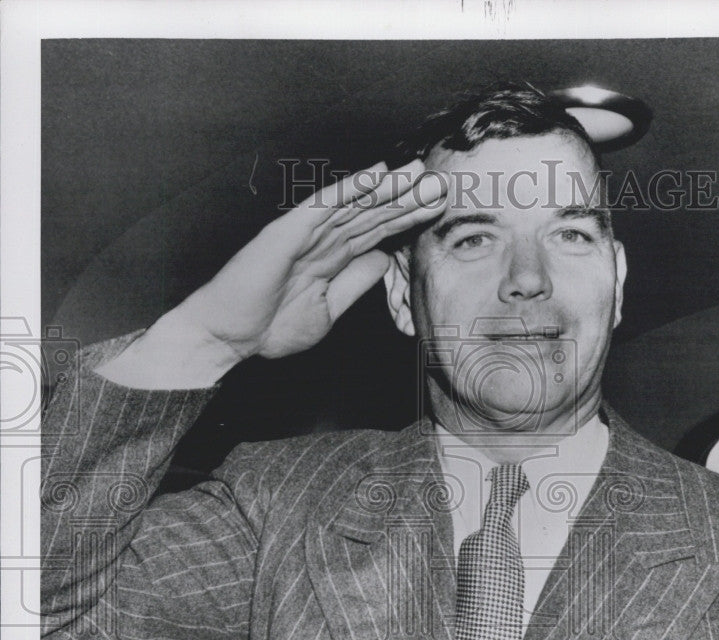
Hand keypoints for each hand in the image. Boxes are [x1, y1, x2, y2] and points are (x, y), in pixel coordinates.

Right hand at [175, 159, 447, 361]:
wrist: (227, 337)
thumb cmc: (268, 327)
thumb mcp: (327, 310)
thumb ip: (354, 283)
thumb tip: (384, 259)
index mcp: (330, 258)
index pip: (376, 231)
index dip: (407, 218)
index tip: (439, 208)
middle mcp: (321, 240)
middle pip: (371, 212)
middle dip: (406, 199)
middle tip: (441, 183)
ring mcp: (304, 233)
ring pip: (354, 204)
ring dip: (387, 188)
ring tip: (419, 173)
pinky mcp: (288, 233)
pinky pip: (324, 206)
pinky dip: (351, 189)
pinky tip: (377, 174)